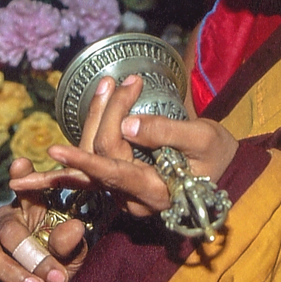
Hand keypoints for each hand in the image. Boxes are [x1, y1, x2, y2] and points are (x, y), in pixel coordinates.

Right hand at [0, 158, 87, 281]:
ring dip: (11, 271)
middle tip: (58, 278)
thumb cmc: (63, 262)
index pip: (27, 188)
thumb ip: (70, 242)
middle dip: (34, 256)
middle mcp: (6, 218)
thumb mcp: (75, 253)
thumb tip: (75, 227)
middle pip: (11, 231)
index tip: (21, 165)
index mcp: (32, 207)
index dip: (22, 176)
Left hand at [10, 75, 237, 217]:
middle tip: (113, 82)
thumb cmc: (218, 155)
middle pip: (102, 155)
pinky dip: (83, 141)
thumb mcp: (203, 139)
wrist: (225, 169)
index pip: (114, 173)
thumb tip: (126, 124)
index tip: (55, 150)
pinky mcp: (119, 181)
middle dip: (103, 115)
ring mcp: (124, 192)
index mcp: (156, 193)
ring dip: (94, 119)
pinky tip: (59, 147)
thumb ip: (166, 132)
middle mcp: (134, 199)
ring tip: (104, 85)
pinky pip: (93, 162)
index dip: (84, 161)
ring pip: (94, 156)